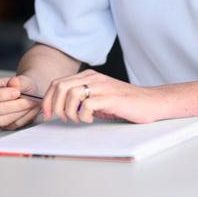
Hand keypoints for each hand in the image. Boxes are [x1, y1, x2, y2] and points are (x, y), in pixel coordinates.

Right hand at [0, 75, 41, 129]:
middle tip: (29, 98)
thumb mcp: (24, 80)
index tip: (17, 92)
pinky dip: (25, 117)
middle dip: (15, 104)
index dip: (0, 94)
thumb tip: (14, 82)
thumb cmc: (23, 86)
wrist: (31, 93)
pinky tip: (30, 109)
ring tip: (31, 102)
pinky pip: (13, 125)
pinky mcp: (5, 125)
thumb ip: (19, 82)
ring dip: (21, 111)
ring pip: (3, 120)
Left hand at [42, 69, 163, 123]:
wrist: (151, 102)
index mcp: (89, 76)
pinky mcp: (111, 98)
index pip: (58, 83)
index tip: (47, 114)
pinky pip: (87, 105)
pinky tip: (90, 120)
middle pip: (60, 87)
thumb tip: (60, 108)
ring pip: (71, 94)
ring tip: (78, 120)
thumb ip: (83, 97)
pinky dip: (83, 116)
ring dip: (69, 111)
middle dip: (54, 106)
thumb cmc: (126, 102)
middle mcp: (94, 78)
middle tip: (62, 119)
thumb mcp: (100, 96)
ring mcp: (102, 87)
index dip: (47, 99)